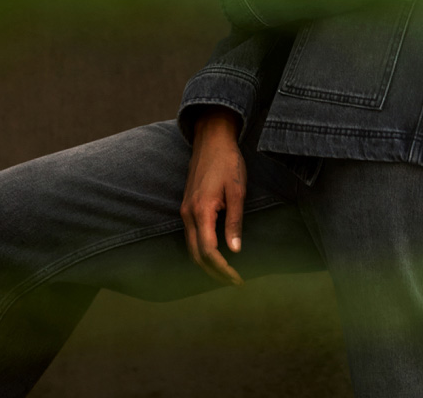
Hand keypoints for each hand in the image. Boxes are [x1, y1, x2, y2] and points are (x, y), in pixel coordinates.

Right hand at [181, 109, 246, 284]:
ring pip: (192, 248)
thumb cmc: (228, 162)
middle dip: (214, 272)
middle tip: (233, 282)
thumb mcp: (237, 190)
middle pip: (197, 255)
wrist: (212, 139)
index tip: (237, 280)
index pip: (209, 252)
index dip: (222, 269)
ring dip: (207, 264)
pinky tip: (216, 255)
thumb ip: (234, 221)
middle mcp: (188, 214)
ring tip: (226, 274)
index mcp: (201, 211)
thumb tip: (235, 251)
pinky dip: (202, 251)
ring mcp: (185, 211)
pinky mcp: (187, 207)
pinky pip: (192, 237)